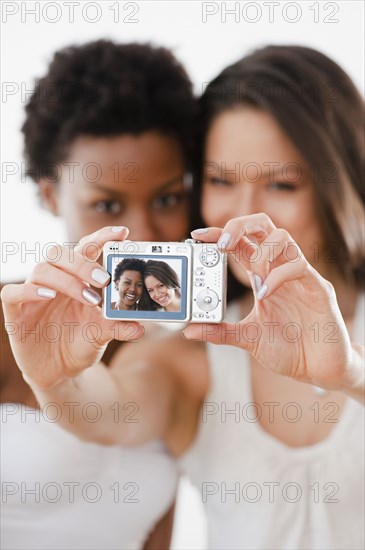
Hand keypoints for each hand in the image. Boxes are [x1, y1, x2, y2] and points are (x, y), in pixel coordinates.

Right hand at [1, 226, 143, 388]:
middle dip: (83, 262)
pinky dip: (30, 291)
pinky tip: (48, 295)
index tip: (123, 232)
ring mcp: (33, 294)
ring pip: (41, 269)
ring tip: (88, 297)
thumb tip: (139, 328)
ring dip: (67, 280)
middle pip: (59, 252)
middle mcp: (53, 280)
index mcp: (76, 278)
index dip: (101, 237)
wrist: (60, 372)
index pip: (85, 248)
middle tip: (105, 279)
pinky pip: (12, 293)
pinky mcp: (15, 312)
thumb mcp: (103, 334)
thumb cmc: (80, 343)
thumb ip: (119, 327)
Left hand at [184, 214, 359, 391]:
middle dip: (240, 225)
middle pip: (263, 225)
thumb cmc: (288, 349)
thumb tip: (189, 330)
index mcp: (263, 276)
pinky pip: (298, 266)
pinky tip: (266, 294)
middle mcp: (280, 269)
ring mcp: (300, 276)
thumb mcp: (247, 338)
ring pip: (283, 237)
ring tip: (254, 278)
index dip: (220, 233)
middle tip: (223, 244)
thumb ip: (220, 332)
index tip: (198, 235)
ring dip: (261, 252)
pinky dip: (278, 276)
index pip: (241, 242)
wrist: (318, 369)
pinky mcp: (318, 288)